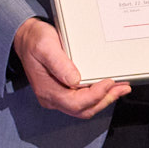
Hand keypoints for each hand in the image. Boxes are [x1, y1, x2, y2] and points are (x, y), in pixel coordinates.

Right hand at [12, 17, 130, 119]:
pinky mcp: (64, 91)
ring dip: (104, 99)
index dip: (96, 96)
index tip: (109, 82)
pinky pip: (83, 100)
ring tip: (121, 88)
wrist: (26, 38)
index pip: (76, 103)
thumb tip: (75, 80)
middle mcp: (52, 97)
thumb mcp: (45, 47)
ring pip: (85, 108)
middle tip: (122, 88)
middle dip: (105, 100)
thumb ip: (59, 64)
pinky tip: (109, 87)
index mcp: (48, 90)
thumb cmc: (34, 41)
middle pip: (84, 109)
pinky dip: (98, 96)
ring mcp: (58, 96)